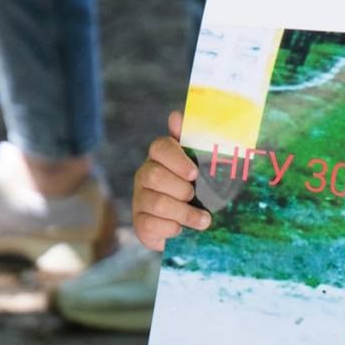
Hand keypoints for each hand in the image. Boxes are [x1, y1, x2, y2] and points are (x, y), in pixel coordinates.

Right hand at [132, 111, 211, 251]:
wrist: (193, 224)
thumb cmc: (200, 188)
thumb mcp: (203, 165)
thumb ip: (193, 141)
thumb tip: (175, 115)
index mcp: (161, 157)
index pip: (160, 147)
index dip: (176, 160)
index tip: (194, 173)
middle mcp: (145, 175)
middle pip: (154, 176)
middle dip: (181, 189)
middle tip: (195, 196)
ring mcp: (140, 199)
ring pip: (157, 203)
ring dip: (185, 213)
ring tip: (204, 220)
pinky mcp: (140, 223)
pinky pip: (152, 225)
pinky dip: (172, 229)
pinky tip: (182, 229)